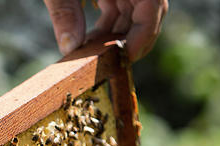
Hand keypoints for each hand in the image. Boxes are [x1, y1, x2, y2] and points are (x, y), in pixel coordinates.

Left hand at [44, 0, 167, 60]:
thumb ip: (64, 10)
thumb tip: (70, 47)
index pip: (154, 4)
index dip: (145, 33)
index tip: (125, 56)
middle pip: (148, 13)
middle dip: (129, 40)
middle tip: (106, 65)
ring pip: (133, 13)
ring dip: (116, 36)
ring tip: (92, 55)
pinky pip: (120, 6)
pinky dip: (107, 25)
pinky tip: (89, 41)